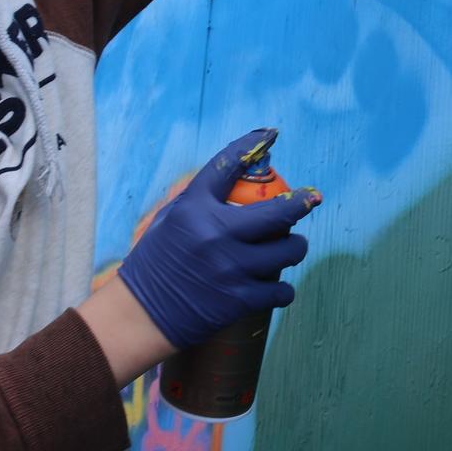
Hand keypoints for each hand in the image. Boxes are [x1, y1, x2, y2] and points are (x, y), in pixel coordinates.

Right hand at [113, 129, 319, 349]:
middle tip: (312, 199)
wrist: (140, 316)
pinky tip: (280, 286)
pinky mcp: (238, 300)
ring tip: (291, 246)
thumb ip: (197, 199)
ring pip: (287, 251)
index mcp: (193, 210)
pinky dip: (283, 288)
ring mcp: (230, 268)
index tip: (269, 135)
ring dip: (295, 246)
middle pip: (278, 211)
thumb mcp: (168, 221)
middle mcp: (215, 235)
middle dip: (302, 202)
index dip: (251, 145)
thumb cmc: (153, 264)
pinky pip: (280, 290)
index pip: (227, 166)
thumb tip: (229, 175)